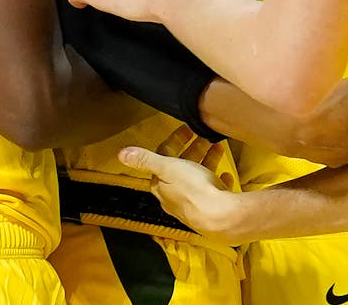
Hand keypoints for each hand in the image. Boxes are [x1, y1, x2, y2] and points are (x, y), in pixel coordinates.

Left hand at [120, 127, 245, 242]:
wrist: (220, 217)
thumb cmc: (192, 191)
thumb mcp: (167, 168)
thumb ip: (146, 160)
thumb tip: (121, 154)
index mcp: (162, 187)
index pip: (163, 160)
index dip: (173, 143)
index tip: (185, 130)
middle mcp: (176, 197)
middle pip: (182, 169)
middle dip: (191, 150)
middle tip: (203, 137)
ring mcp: (195, 203)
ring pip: (199, 178)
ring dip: (206, 161)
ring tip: (217, 148)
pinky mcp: (212, 208)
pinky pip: (215, 190)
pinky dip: (219, 180)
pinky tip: (226, 175)